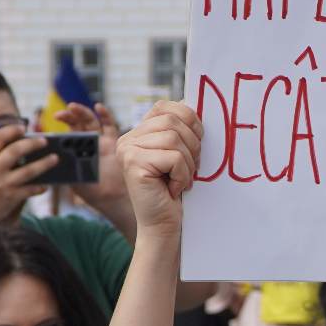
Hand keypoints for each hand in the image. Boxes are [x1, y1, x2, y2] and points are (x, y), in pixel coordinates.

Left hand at [57, 102, 127, 211]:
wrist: (111, 198)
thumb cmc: (91, 190)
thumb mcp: (72, 177)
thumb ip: (65, 166)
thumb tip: (50, 157)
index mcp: (76, 149)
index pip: (68, 131)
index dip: (60, 126)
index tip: (52, 121)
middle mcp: (88, 142)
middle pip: (78, 123)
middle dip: (69, 116)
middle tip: (60, 114)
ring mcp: (101, 141)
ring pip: (91, 121)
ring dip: (82, 112)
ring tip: (73, 107)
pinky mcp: (114, 142)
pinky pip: (110, 125)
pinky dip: (105, 115)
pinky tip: (98, 107)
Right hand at [118, 101, 202, 233]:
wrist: (163, 225)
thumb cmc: (174, 189)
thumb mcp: (179, 153)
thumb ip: (180, 129)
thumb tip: (188, 100)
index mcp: (138, 133)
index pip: (165, 106)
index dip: (188, 119)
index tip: (198, 140)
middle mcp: (127, 138)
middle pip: (172, 121)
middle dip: (192, 144)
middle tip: (192, 168)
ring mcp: (127, 150)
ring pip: (174, 138)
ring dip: (188, 162)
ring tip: (182, 179)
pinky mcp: (133, 164)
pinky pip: (173, 157)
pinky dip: (182, 174)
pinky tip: (174, 188)